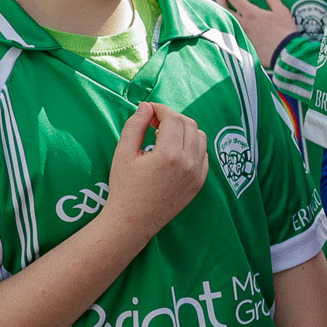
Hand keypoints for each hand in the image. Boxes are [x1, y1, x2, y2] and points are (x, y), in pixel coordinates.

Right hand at [100, 103, 208, 235]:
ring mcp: (197, 174)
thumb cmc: (124, 187)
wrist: (133, 220)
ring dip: (184, 130)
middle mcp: (189, 163)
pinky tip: (174, 150)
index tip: (148, 110)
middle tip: (153, 122)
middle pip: (189, 125)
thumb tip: (146, 106)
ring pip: (200, 138)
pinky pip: (203, 155)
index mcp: (169, 154)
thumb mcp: (123, 153)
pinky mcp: (199, 182)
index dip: (160, 109)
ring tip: (164, 136)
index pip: (173, 119)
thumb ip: (135, 126)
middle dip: (172, 118)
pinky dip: (192, 146)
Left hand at [224, 0, 299, 62]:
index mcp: (251, 14)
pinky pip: (230, 33)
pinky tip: (233, 25)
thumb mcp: (282, 12)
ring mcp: (240, 36)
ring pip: (224, 21)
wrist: (286, 55)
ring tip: (228, 10)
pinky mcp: (241, 46)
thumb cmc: (286, 33)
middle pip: (222, 8)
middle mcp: (242, 25)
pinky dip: (229, 26)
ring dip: (223, 13)